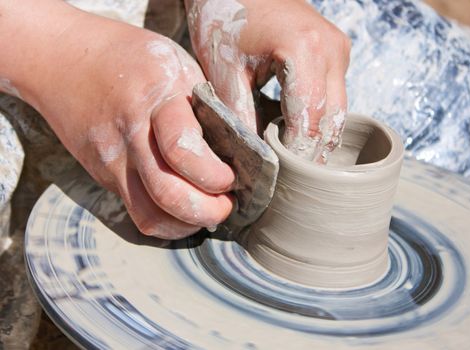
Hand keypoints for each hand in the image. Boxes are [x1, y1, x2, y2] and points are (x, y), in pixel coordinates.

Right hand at [2, 2, 233, 238]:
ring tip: (207, 210)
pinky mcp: (102, 175)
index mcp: (156, 98)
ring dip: (186, 224)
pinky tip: (182, 208)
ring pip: (149, 216)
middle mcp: (130, 135)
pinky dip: (166, 220)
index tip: (230, 176)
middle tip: (226, 204)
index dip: (214, 175)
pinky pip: (136, 211)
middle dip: (208, 211)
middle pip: (168, 195)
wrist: (61, 59)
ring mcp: (112, 160)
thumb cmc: (131, 57)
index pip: (183, 150)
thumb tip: (246, 145)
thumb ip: (209, 104)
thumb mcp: (178, 63)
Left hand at [185, 0, 350, 161]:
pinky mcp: (336, 52)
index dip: (296, 153)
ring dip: (316, 137)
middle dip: (310, 152)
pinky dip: (317, 119)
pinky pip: (333, 96)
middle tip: (289, 180)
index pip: (309, 120)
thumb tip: (254, 157)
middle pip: (331, 120)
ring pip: (337, 111)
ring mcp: (338, 49)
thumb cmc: (225, 16)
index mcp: (305, 50)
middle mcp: (332, 49)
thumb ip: (238, 115)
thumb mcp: (223, 70)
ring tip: (293, 164)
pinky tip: (297, 135)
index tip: (281, 177)